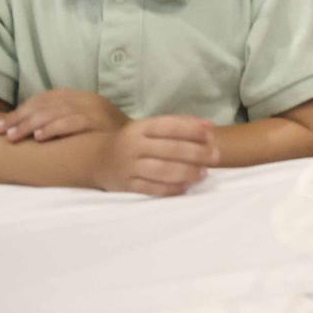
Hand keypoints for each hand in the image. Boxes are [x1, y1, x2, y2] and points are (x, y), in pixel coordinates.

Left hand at [0, 89, 125, 143]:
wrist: (138, 146)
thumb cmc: (106, 139)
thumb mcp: (85, 123)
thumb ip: (62, 120)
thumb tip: (26, 128)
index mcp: (81, 97)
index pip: (45, 98)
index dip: (20, 110)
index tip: (1, 125)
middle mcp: (87, 100)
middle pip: (46, 104)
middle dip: (20, 118)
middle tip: (0, 132)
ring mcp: (95, 110)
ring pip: (55, 112)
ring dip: (31, 124)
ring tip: (13, 136)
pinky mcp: (101, 123)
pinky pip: (73, 122)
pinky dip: (54, 128)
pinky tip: (39, 137)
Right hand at [93, 116, 218, 196]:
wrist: (96, 160)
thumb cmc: (134, 141)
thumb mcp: (149, 127)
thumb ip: (179, 124)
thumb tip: (209, 125)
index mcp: (140, 127)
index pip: (170, 126)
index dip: (193, 130)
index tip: (212, 134)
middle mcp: (132, 146)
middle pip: (170, 149)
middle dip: (197, 153)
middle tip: (215, 156)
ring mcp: (128, 167)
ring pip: (163, 171)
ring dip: (188, 172)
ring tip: (204, 173)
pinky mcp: (125, 186)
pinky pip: (152, 189)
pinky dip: (172, 188)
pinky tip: (187, 186)